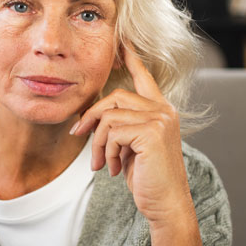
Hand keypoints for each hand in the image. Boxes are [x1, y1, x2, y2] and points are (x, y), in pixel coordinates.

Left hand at [70, 46, 194, 227]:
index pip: (144, 76)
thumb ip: (121, 126)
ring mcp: (160, 119)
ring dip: (99, 143)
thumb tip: (91, 118)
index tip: (122, 41)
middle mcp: (164, 110)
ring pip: (109, 116)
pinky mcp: (152, 132)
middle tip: (80, 136)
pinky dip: (107, 152)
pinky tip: (114, 169)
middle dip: (92, 116)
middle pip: (115, 96)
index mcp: (161, 110)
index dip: (131, 58)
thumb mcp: (132, 147)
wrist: (166, 204)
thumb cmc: (148, 178)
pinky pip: (112, 132)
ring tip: (102, 164)